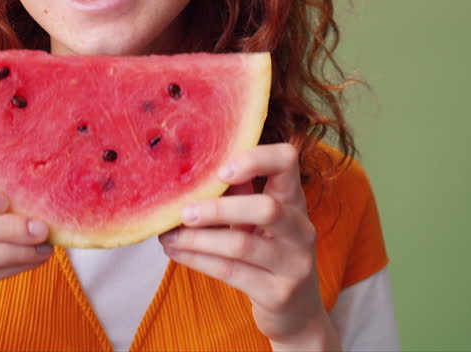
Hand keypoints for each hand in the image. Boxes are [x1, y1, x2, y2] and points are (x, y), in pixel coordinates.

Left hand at [158, 143, 340, 351]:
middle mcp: (301, 230)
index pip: (287, 161)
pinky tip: (177, 252)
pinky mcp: (279, 294)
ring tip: (168, 235)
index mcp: (295, 201)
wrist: (297, 313)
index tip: (219, 171)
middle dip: (218, 209)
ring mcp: (294, 264)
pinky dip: (198, 260)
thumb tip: (192, 172)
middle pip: (266, 209)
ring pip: (241, 245)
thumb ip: (236, 196)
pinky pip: (231, 272)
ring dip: (198, 239)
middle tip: (183, 212)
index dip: (256, 158)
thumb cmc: (269, 256)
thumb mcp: (258, 223)